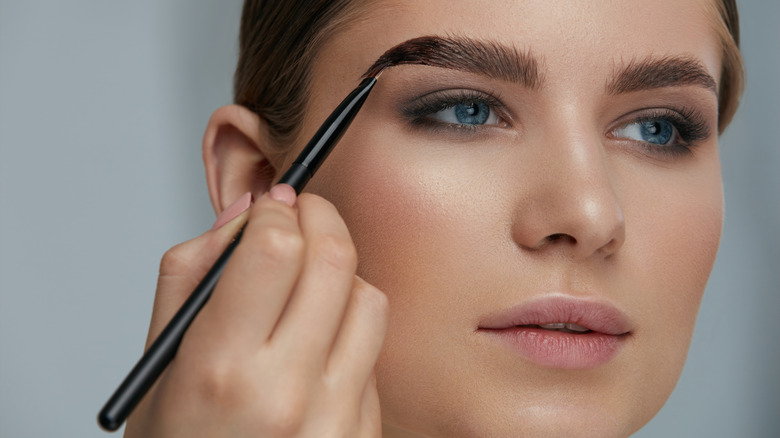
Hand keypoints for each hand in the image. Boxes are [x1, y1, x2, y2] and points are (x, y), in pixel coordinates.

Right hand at [124, 186, 387, 436]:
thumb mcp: (159, 361)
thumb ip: (194, 274)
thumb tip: (246, 214)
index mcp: (219, 369)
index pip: (273, 251)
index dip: (275, 212)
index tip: (271, 206)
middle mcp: (285, 393)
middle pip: (333, 260)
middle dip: (319, 216)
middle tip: (303, 213)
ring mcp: (336, 417)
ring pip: (369, 297)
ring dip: (342, 272)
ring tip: (310, 282)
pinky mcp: (366, 431)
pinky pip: (375, 349)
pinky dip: (350, 326)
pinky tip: (319, 340)